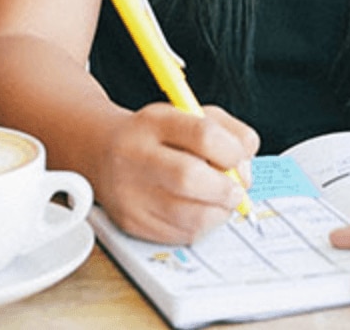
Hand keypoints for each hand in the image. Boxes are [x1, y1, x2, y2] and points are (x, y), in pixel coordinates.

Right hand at [94, 103, 259, 244]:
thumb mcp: (190, 115)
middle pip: (190, 178)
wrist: (103, 150)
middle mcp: (136, 155)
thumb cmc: (157, 134)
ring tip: (220, 201)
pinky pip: (179, 234)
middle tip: (235, 190)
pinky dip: (200, 226)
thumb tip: (246, 166)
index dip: (231, 151)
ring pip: (188, 215)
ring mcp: (129, 191)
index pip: (203, 135)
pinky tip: (199, 211)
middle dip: (225, 189)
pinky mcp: (131, 221)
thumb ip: (229, 131)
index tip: (238, 159)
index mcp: (154, 121)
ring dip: (218, 212)